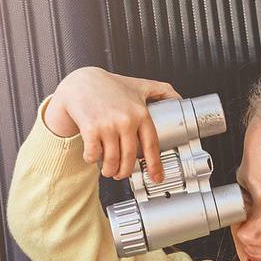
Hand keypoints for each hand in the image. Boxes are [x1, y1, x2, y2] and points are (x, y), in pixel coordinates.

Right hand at [41, 67, 179, 182]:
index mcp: (140, 113)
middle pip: (129, 158)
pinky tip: (92, 156)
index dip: (155, 165)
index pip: (151, 145)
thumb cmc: (110, 86)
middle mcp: (126, 120)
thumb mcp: (139, 85)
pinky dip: (92, 159)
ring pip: (112, 160)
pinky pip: (93, 155)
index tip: (156, 178)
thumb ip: (160, 90)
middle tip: (121, 174)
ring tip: (108, 170)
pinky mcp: (90, 129)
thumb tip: (179, 99)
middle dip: (125, 172)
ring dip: (109, 170)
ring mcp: (108, 125)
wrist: (81, 82)